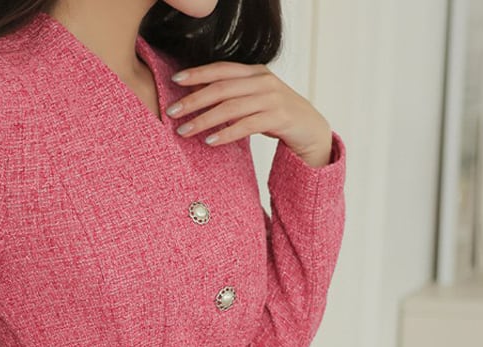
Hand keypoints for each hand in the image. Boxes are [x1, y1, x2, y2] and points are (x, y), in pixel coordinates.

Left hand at [167, 62, 333, 167]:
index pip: (221, 69)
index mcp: (255, 73)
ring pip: (231, 107)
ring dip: (204, 120)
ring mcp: (272, 98)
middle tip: (171, 112)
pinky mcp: (279, 118)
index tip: (174, 80)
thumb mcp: (253, 100)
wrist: (311, 129)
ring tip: (184, 131)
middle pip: (221, 88)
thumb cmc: (276, 116)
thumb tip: (197, 97)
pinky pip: (246, 125)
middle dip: (193, 100)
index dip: (197, 73)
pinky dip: (226, 134)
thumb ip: (232, 96)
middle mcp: (263, 81)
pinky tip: (210, 142)